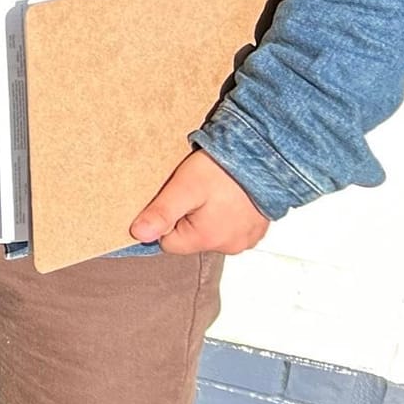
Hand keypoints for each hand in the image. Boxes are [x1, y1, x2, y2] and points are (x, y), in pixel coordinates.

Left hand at [130, 148, 270, 254]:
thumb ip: (161, 213)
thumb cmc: (224, 171)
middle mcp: (229, 246)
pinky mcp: (257, 230)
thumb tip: (139, 234)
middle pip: (190, 239)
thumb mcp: (184, 187)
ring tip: (213, 192)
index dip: (165, 220)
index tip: (174, 199)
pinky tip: (227, 196)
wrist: (265, 157)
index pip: (168, 243)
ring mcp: (246, 239)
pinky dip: (226, 215)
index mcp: (207, 240)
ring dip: (207, 216)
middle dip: (187, 218)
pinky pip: (230, 228)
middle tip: (195, 192)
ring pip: (210, 233)